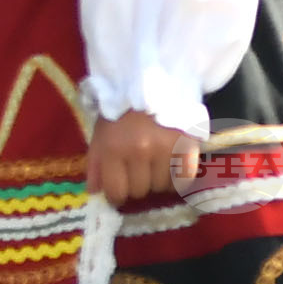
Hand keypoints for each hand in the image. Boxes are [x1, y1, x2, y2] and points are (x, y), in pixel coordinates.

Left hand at [86, 108, 200, 207]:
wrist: (150, 86)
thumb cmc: (120, 113)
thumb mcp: (99, 134)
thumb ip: (95, 164)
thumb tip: (95, 192)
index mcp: (113, 148)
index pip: (116, 191)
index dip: (116, 197)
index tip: (118, 194)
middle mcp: (140, 151)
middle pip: (140, 191)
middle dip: (136, 185)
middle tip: (136, 172)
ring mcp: (166, 150)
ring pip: (161, 187)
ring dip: (156, 181)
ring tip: (153, 165)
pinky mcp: (188, 147)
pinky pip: (184, 179)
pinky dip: (176, 179)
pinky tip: (170, 169)